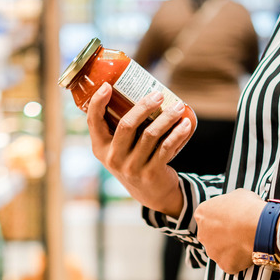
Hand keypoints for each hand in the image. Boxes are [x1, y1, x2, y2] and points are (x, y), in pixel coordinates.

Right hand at [86, 82, 192, 216]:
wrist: (151, 193)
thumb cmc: (135, 160)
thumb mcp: (120, 148)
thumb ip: (121, 127)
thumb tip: (138, 90)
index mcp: (100, 148)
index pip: (93, 122)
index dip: (97, 103)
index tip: (107, 86)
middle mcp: (113, 158)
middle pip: (126, 125)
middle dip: (144, 106)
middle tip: (158, 94)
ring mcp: (131, 167)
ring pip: (150, 135)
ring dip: (167, 117)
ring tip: (178, 106)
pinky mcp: (151, 173)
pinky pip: (166, 148)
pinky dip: (178, 133)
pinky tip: (186, 124)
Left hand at [194, 189, 265, 273]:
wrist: (260, 226)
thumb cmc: (249, 207)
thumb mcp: (238, 195)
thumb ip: (230, 202)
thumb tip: (234, 205)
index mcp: (202, 214)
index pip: (208, 217)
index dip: (222, 218)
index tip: (233, 218)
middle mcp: (202, 234)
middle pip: (212, 235)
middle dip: (224, 234)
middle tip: (240, 231)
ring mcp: (212, 251)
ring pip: (220, 251)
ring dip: (230, 248)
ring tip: (246, 242)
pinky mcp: (224, 264)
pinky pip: (231, 263)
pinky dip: (239, 259)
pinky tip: (249, 252)